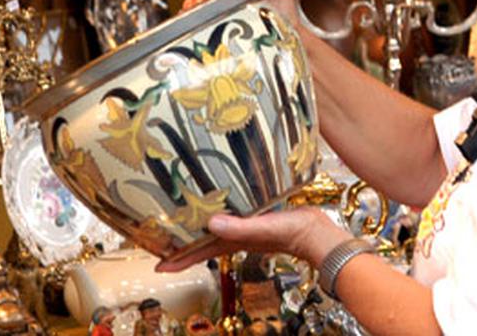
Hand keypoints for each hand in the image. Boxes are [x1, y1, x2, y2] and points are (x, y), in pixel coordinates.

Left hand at [155, 206, 350, 272]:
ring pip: (216, 234)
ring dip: (199, 234)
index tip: (159, 265)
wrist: (317, 232)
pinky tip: (220, 211)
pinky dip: (222, 219)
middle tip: (162, 246)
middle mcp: (237, 237)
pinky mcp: (258, 219)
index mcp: (235, 240)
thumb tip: (213, 223)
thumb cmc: (294, 232)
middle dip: (183, 248)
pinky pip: (233, 221)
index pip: (200, 252)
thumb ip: (240, 227)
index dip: (179, 259)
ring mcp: (247, 230)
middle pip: (203, 245)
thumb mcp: (265, 227)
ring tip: (183, 228)